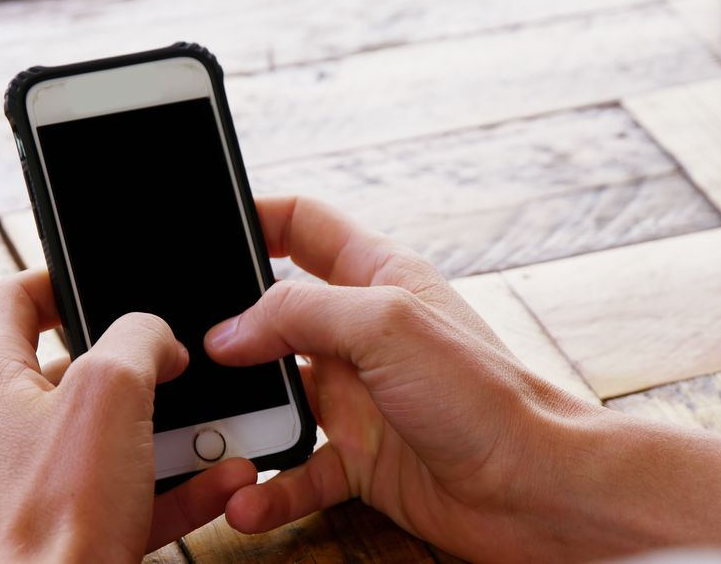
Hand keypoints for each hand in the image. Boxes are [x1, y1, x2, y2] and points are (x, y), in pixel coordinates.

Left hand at [0, 271, 256, 561]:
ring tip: (219, 424)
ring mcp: (35, 483)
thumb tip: (158, 339)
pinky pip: (131, 488)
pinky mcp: (71, 524)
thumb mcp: (112, 389)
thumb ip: (139, 337)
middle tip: (178, 362)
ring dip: (174, 429)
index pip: (12, 301)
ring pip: (113, 435)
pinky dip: (178, 481)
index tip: (101, 276)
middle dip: (143, 368)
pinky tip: (224, 478)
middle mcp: (4, 432)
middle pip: (77, 371)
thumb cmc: (63, 513)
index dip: (58, 277)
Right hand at [208, 197, 598, 561]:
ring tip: (213, 441)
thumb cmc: (485, 396)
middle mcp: (364, 335)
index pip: (305, 226)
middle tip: (185, 354)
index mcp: (379, 278)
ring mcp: (361, 398)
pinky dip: (270, 490)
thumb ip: (300, 312)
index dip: (255, 217)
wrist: (535, 489)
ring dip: (242, 423)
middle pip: (276, 317)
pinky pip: (298, 472)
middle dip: (229, 335)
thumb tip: (229, 332)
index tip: (203, 229)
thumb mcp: (386, 325)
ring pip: (278, 400)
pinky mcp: (362, 459)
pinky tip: (250, 503)